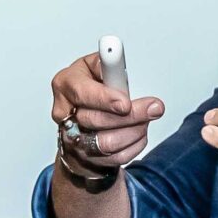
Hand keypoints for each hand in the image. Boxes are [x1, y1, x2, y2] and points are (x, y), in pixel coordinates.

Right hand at [50, 51, 165, 178]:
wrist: (84, 120)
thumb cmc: (92, 88)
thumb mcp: (97, 67)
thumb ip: (107, 66)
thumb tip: (116, 60)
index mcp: (65, 84)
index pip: (82, 93)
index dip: (104, 98)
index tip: (125, 103)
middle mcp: (64, 112)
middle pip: (96, 120)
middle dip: (131, 115)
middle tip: (154, 108)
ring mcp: (73, 138)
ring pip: (106, 143)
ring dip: (134, 131)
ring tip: (147, 118)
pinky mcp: (87, 157)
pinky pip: (116, 157)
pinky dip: (134, 145)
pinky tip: (139, 132)